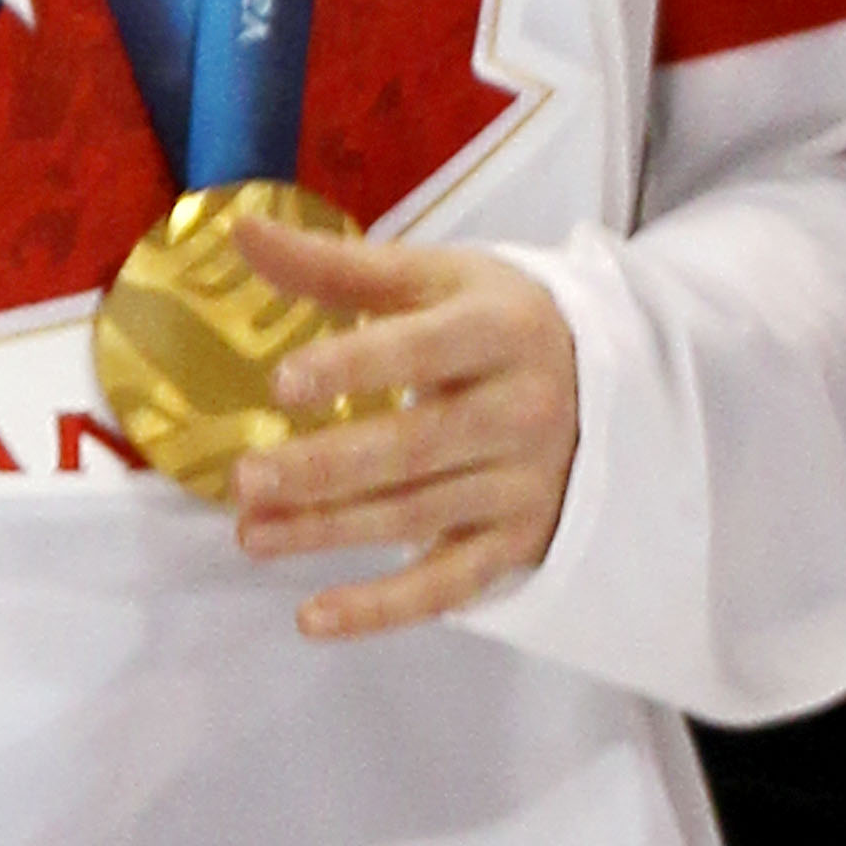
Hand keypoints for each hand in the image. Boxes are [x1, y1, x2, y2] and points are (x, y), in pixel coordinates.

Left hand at [222, 220, 579, 639]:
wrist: (603, 382)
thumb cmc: (495, 321)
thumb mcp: (437, 279)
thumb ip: (339, 267)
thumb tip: (241, 228)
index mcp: (502, 329)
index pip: (426, 349)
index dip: (357, 367)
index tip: (283, 383)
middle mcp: (522, 409)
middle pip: (417, 445)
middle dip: (326, 468)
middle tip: (244, 479)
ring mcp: (523, 484)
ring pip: (418, 516)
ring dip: (328, 531)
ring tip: (249, 533)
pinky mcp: (515, 543)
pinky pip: (447, 586)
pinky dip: (380, 608)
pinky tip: (311, 616)